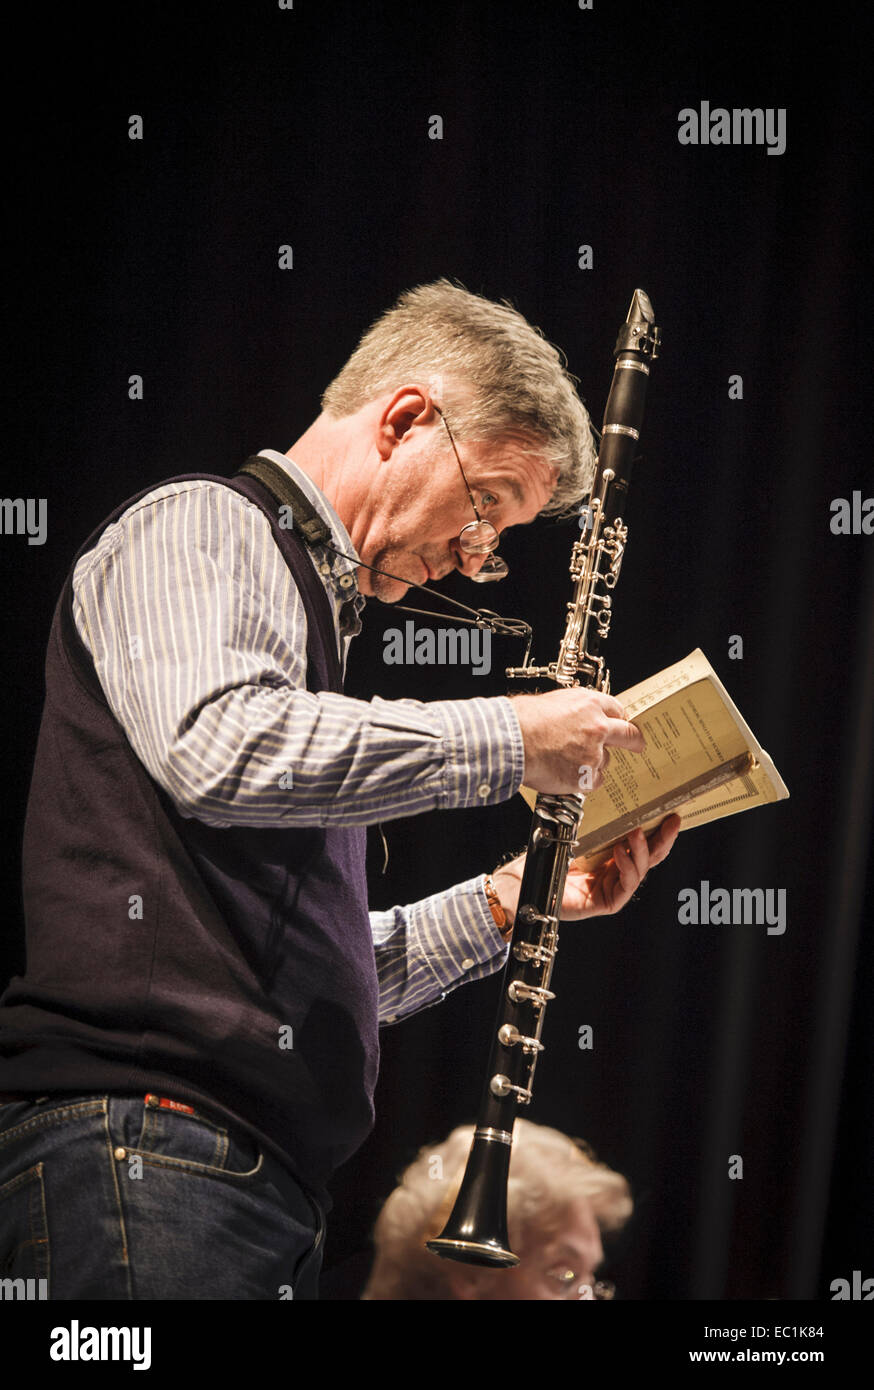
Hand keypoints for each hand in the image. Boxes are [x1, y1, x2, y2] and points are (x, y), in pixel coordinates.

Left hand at [491, 815, 680, 924]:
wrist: (525, 878)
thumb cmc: (550, 852)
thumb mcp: (579, 831)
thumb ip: (599, 821)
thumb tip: (617, 795)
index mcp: (613, 854)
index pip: (644, 843)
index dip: (660, 830)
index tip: (673, 813)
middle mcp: (617, 871)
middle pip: (650, 857)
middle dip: (663, 839)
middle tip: (672, 821)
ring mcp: (612, 888)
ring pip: (640, 871)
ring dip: (641, 850)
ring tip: (635, 833)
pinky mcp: (605, 903)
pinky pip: (624, 887)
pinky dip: (626, 869)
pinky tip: (620, 853)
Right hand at [510, 687, 644, 794]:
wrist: (513, 741)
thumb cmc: (522, 721)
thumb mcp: (551, 702)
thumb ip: (571, 712)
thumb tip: (573, 720)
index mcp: (588, 704)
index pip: (616, 709)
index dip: (617, 718)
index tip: (619, 724)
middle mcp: (597, 727)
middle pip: (628, 734)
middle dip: (635, 741)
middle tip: (638, 745)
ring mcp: (594, 752)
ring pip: (605, 762)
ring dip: (592, 764)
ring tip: (566, 762)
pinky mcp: (586, 775)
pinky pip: (593, 781)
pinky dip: (582, 780)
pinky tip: (566, 774)